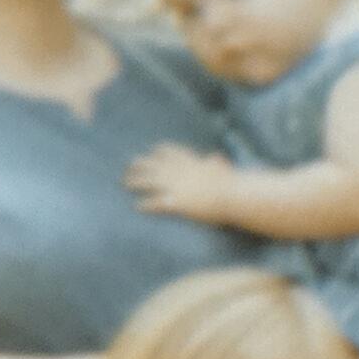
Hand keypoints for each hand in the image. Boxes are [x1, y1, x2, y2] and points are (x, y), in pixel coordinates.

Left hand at [124, 144, 240, 223]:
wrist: (232, 196)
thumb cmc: (230, 184)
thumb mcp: (223, 168)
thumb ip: (216, 162)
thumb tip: (216, 156)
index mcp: (187, 161)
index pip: (166, 152)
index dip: (156, 153)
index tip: (150, 155)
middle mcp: (176, 171)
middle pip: (150, 164)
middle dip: (137, 166)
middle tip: (128, 169)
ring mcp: (173, 186)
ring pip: (146, 181)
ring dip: (134, 182)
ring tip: (126, 184)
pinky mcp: (174, 202)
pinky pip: (153, 203)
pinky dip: (144, 205)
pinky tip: (138, 207)